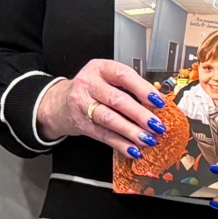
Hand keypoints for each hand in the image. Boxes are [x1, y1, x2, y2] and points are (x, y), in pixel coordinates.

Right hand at [33, 59, 164, 156]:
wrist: (59, 103)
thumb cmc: (91, 89)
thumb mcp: (106, 78)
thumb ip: (128, 87)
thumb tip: (157, 103)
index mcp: (99, 68)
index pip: (123, 76)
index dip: (142, 89)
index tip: (159, 101)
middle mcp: (89, 84)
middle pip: (116, 100)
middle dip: (139, 114)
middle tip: (157, 125)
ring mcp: (83, 105)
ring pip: (109, 119)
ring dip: (131, 131)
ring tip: (148, 139)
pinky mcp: (82, 124)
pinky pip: (104, 135)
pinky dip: (120, 144)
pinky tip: (133, 150)